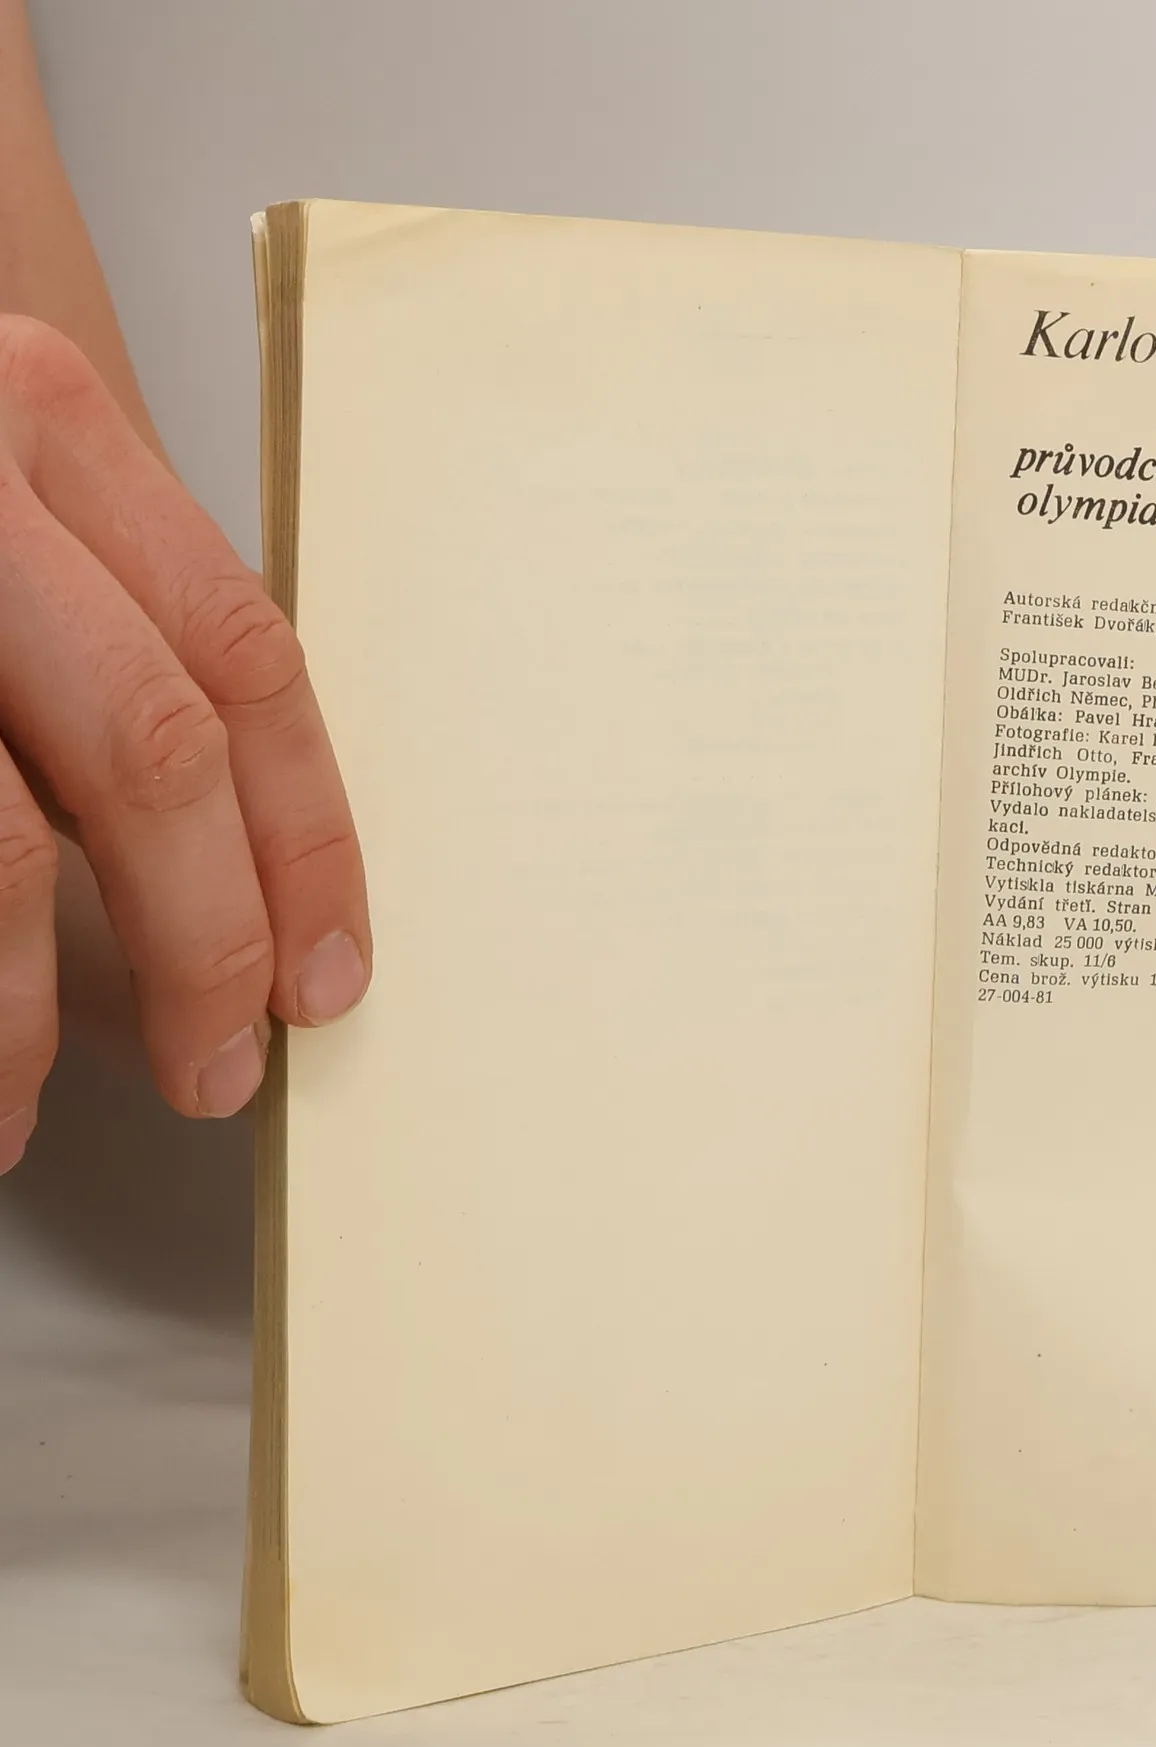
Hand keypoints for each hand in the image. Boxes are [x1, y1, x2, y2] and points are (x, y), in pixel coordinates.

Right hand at [0, 314, 368, 1168]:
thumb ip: (96, 646)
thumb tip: (222, 885)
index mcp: (45, 415)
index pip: (245, 660)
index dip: (305, 844)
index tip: (322, 978)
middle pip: (152, 751)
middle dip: (203, 944)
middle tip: (214, 1071)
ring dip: (13, 1018)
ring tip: (9, 1120)